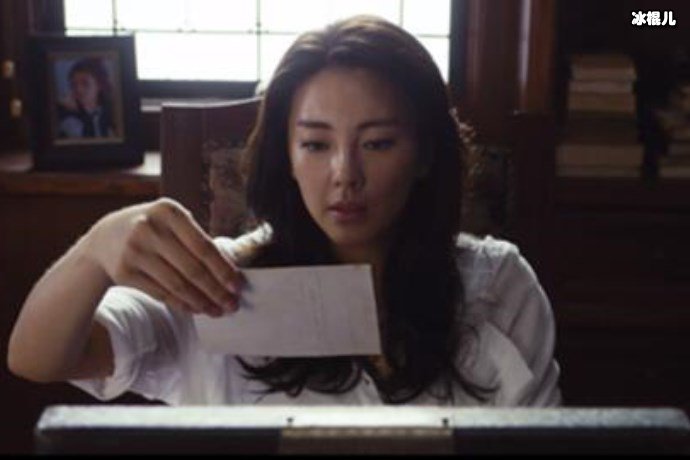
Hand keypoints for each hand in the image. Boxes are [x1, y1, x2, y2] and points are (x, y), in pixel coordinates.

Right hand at [86, 197, 242, 316]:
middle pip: (192, 269)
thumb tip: (230, 272)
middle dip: (216, 291)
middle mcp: (150, 229)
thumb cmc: (154, 229)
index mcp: (169, 211)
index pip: (204, 246)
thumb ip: (198, 239)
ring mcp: (134, 251)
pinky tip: (197, 309)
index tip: (238, 286)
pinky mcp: (124, 272)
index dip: (223, 269)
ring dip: (201, 302)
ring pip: (177, 285)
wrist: (106, 236)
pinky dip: (182, 304)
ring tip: (218, 310)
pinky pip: (161, 294)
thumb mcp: (172, 221)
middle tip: (232, 304)